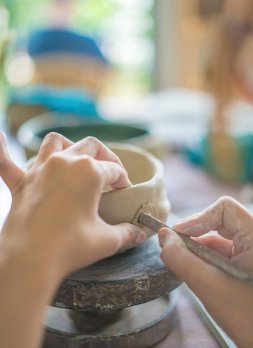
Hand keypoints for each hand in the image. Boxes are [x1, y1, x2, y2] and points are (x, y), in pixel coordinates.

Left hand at [0, 131, 145, 347]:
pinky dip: (2, 150)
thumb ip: (127, 233)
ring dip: (67, 145)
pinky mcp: (20, 183)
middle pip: (91, 146)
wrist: (29, 262)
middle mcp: (65, 162)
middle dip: (105, 155)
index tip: (124, 192)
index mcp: (89, 172)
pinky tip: (0, 138)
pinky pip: (6, 162)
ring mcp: (40, 170)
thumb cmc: (70, 247)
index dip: (123, 180)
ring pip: (55, 142)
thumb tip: (141, 232)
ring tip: (74, 156)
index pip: (114, 170)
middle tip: (110, 173)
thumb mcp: (106, 240)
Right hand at [158, 196, 252, 346]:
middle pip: (219, 222)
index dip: (199, 217)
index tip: (178, 235)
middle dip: (194, 235)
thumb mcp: (210, 286)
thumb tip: (163, 236)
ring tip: (182, 264)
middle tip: (172, 247)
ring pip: (218, 239)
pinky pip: (221, 252)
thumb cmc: (248, 319)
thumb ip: (182, 259)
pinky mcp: (246, 264)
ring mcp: (251, 253)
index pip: (225, 208)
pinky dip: (204, 259)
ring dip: (197, 249)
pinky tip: (194, 272)